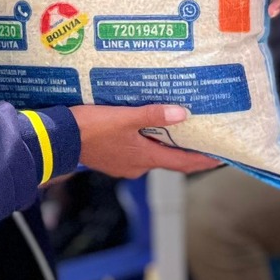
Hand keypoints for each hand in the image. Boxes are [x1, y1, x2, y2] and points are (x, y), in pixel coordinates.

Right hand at [71, 103, 222, 178]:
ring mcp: (123, 164)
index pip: (183, 163)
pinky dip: (147, 141)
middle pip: (169, 158)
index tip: (222, 157)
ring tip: (178, 126)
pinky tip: (146, 127)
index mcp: (144, 158)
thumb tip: (182, 114)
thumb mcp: (124, 117)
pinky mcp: (112, 158)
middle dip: (186, 149)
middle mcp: (137, 165)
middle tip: (202, 136)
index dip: (204, 160)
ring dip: (165, 143)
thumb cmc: (90, 128)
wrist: (57, 140)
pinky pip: (136, 150)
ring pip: (152, 153)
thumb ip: (153, 114)